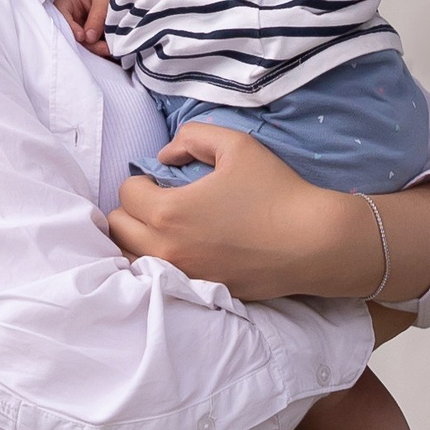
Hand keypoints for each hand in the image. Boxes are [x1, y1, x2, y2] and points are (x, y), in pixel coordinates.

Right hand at [55, 0, 110, 55]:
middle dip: (86, 42)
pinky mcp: (93, 33)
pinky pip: (93, 43)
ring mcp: (83, 24)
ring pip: (83, 41)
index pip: (61, 13)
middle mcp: (74, 13)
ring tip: (109, 49)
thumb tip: (89, 38)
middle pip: (71, 31)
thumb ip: (96, 18)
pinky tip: (109, 48)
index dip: (69, 26)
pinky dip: (100, 46)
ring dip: (95, 47)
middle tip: (101, 48)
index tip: (82, 36)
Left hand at [109, 123, 429, 303]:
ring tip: (167, 226)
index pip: (125, 194)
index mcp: (167, 211)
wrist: (311, 241)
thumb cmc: (275, 189)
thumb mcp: (236, 144)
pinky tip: (185, 248)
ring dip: (139, 238)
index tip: (163, 178)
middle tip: (161, 200)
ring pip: (130, 259)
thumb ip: (192, 137)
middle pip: (117, 229)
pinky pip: (158, 277)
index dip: (141, 179)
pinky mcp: (198, 291)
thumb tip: (165, 156)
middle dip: (132, 210)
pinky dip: (159, 261)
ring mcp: (181, 275)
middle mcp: (165, 249)